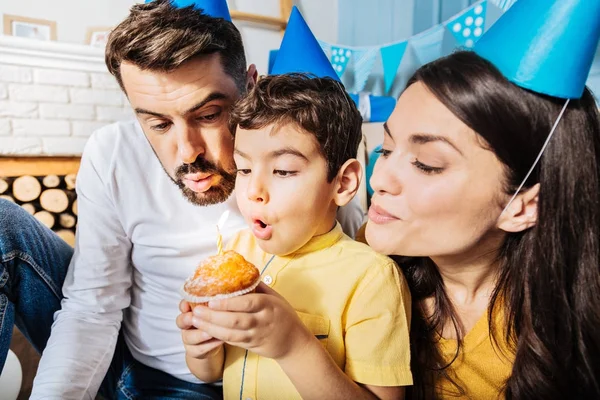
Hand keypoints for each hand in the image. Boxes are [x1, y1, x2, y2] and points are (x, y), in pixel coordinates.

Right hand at [177, 300, 223, 359]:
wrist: (214, 341)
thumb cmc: (215, 320)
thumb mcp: (215, 310)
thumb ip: (213, 302)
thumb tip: (221, 292)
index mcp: (189, 311)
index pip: (183, 306)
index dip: (184, 305)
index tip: (188, 304)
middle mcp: (186, 324)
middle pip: (180, 321)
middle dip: (186, 319)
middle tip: (194, 317)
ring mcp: (188, 338)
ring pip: (188, 337)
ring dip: (200, 334)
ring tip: (211, 332)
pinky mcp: (193, 351)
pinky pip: (197, 350)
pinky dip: (209, 346)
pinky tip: (220, 341)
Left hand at [192, 283, 312, 360]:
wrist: (293, 341)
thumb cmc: (282, 314)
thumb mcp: (275, 297)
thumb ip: (257, 287)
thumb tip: (239, 272)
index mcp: (269, 305)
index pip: (247, 303)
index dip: (228, 303)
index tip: (211, 300)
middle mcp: (262, 321)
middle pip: (235, 320)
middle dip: (213, 316)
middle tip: (196, 310)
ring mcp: (256, 335)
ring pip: (231, 334)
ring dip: (211, 328)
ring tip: (195, 320)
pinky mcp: (251, 345)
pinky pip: (233, 342)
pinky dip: (218, 336)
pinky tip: (205, 330)